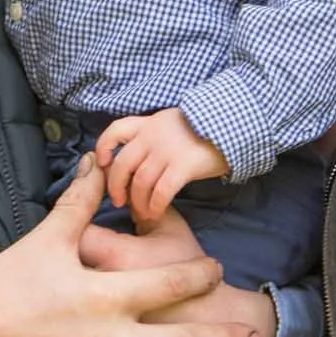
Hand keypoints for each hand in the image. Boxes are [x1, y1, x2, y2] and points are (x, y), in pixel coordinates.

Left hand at [93, 107, 228, 221]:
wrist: (234, 123)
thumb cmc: (204, 130)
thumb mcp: (172, 123)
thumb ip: (152, 136)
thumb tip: (135, 162)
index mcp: (148, 123)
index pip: (115, 130)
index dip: (103, 148)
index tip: (102, 164)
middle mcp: (153, 135)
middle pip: (122, 164)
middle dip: (115, 186)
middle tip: (119, 202)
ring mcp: (167, 150)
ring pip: (140, 181)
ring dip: (137, 201)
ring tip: (141, 212)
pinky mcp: (183, 166)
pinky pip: (161, 191)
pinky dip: (155, 206)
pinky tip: (156, 213)